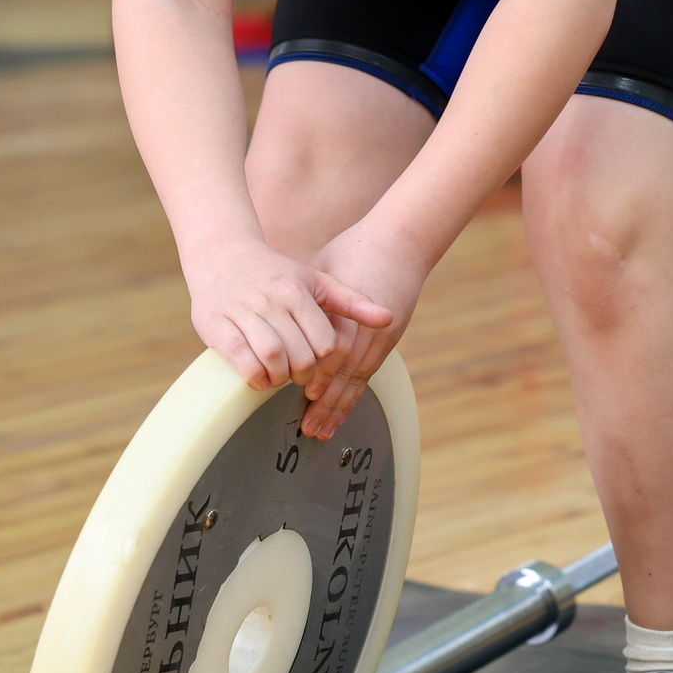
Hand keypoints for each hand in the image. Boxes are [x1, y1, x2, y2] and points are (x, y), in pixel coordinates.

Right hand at [186, 235, 390, 395]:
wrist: (222, 254)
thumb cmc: (276, 273)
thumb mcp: (316, 281)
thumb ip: (352, 302)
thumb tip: (389, 319)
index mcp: (297, 291)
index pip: (325, 342)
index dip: (325, 363)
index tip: (319, 364)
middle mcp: (271, 300)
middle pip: (300, 355)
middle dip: (303, 375)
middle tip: (299, 375)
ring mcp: (242, 312)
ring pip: (271, 358)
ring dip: (279, 378)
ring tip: (280, 376)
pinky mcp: (217, 325)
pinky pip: (241, 360)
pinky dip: (255, 376)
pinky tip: (259, 376)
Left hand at [296, 223, 424, 439]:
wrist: (401, 242)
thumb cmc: (355, 250)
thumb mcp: (324, 269)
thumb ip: (304, 300)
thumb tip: (271, 322)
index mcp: (351, 310)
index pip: (335, 352)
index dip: (319, 376)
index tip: (303, 395)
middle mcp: (370, 328)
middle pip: (348, 373)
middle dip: (328, 403)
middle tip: (311, 428)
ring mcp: (384, 335)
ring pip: (360, 379)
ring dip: (341, 406)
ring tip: (324, 430)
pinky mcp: (390, 338)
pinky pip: (369, 372)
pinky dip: (353, 393)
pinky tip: (342, 410)